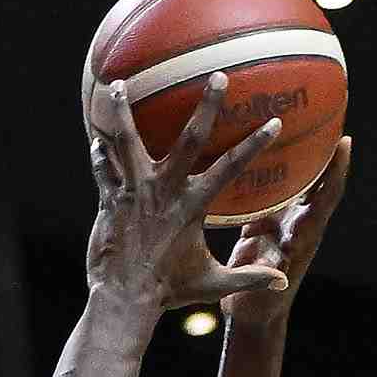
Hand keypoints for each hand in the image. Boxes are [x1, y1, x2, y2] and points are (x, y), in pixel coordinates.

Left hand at [83, 71, 289, 307]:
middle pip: (189, 139)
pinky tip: (95, 137)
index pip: (232, 169)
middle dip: (206, 107)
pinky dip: (99, 153)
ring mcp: (134, 192)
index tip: (274, 122)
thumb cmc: (168, 291)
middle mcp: (165, 191)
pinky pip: (103, 169)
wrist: (124, 300)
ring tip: (116, 84)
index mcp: (193, 206)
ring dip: (122, 111)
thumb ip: (247, 278)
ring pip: (128, 141)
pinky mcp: (109, 201)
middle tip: (216, 76)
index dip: (254, 145)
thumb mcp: (212, 284)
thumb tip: (281, 281)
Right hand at [165, 137, 356, 312]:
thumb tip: (278, 266)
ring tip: (297, 120)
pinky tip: (259, 145)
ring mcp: (283, 222)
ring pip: (297, 182)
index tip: (345, 142)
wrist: (251, 315)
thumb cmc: (257, 308)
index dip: (337, 172)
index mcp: (303, 236)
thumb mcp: (261, 292)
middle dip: (326, 151)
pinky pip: (271, 190)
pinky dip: (270, 169)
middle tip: (328, 115)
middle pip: (319, 181)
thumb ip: (269, 276)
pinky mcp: (263, 223)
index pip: (327, 198)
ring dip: (300, 154)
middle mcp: (299, 223)